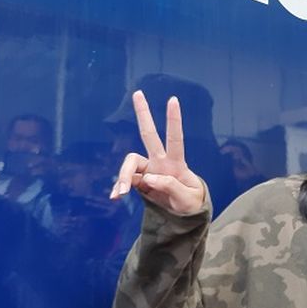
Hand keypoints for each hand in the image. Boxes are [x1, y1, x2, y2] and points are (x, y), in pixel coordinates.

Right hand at [109, 91, 204, 214]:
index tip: (173, 99)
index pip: (176, 139)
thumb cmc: (190, 203)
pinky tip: (116, 196)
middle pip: (148, 135)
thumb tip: (149, 178)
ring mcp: (149, 169)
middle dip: (143, 114)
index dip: (174, 120)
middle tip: (138, 93)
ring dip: (123, 176)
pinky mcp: (140, 180)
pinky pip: (125, 181)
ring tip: (120, 193)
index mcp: (177, 164)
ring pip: (130, 162)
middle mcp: (160, 162)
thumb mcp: (188, 200)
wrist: (183, 214)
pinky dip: (119, 188)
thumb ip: (172, 188)